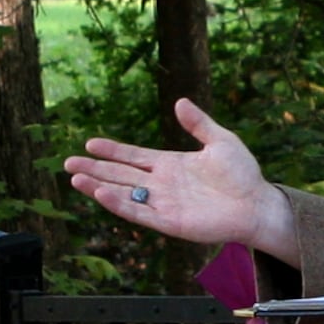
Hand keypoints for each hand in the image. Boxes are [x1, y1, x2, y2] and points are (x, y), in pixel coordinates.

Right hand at [71, 101, 298, 260]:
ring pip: (123, 194)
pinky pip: (139, 213)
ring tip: (75, 179)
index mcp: (171, 164)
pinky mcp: (169, 222)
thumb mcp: (220, 141)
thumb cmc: (243, 174)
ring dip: (98, 187)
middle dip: (94, 169)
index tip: (89, 143)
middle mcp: (162, 184)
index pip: (133, 156)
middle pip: (120, 175)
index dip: (112, 151)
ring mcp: (164, 204)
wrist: (257, 203)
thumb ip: (198, 123)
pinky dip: (119, 204)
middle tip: (67, 163)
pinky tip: (101, 193)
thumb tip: (179, 101)